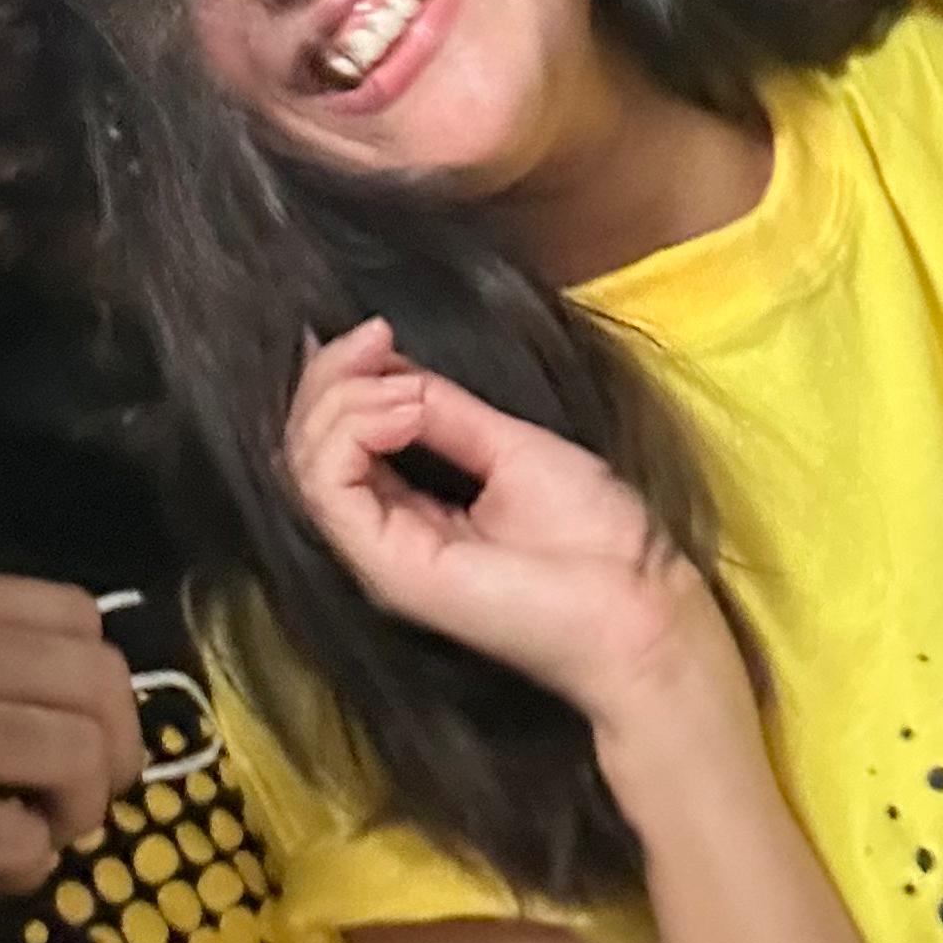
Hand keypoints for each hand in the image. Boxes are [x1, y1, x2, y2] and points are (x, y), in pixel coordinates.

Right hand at [0, 569, 146, 892]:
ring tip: (39, 825)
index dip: (101, 673)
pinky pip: (28, 843)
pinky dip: (20, 864)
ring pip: (84, 758)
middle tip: (93, 785)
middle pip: (102, 682)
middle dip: (117, 745)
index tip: (90, 714)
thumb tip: (62, 688)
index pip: (77, 614)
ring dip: (77, 808)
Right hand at [282, 320, 726, 732]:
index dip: (339, 376)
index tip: (376, 332)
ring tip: (403, 388)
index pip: (332, 439)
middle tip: (373, 339)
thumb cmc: (595, 538)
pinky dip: (351, 432)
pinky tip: (403, 411)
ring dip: (340, 400)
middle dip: (327, 377)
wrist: (640, 610)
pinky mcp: (387, 568)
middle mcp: (379, 533)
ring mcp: (378, 553)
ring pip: (303, 462)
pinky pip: (328, 488)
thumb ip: (440, 411)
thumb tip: (384, 363)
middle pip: (303, 445)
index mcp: (407, 511)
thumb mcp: (508, 446)